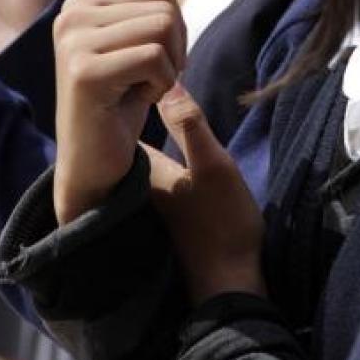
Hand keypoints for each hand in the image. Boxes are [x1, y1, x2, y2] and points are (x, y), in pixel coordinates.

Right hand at [52, 0, 184, 224]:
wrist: (93, 162)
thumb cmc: (121, 101)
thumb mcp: (137, 43)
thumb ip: (148, 4)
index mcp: (81, 1)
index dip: (173, 25)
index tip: (150, 59)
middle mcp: (71, 13)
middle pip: (164, 5)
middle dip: (174, 46)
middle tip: (148, 79)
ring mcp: (73, 41)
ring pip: (162, 27)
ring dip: (167, 67)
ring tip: (139, 88)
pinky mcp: (84, 71)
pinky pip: (155, 58)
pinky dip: (161, 85)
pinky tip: (135, 102)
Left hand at [147, 84, 265, 304]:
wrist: (230, 286)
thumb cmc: (221, 223)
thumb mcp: (213, 166)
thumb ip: (191, 126)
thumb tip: (168, 83)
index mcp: (148, 170)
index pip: (129, 123)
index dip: (136, 96)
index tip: (144, 73)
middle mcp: (144, 187)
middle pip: (138, 139)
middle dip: (143, 113)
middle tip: (155, 83)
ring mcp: (159, 204)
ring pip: (151, 158)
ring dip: (160, 136)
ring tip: (172, 109)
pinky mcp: (175, 217)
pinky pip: (163, 176)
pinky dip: (170, 159)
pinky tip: (186, 155)